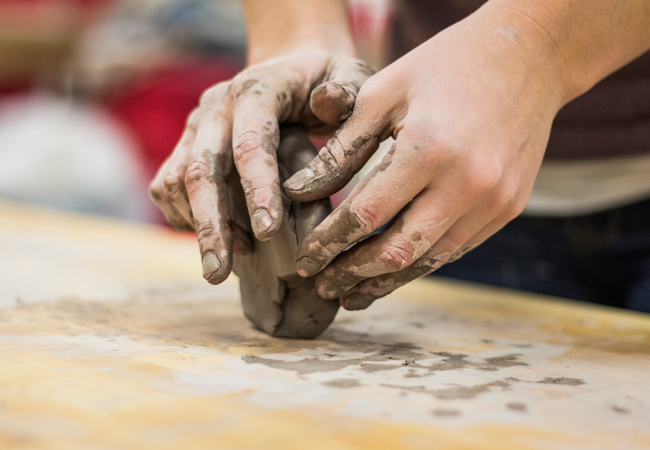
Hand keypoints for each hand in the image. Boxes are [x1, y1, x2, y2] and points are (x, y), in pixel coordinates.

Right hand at [149, 51, 372, 284]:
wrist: (290, 69)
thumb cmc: (326, 79)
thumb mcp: (350, 74)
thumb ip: (347, 90)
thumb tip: (327, 104)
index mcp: (257, 89)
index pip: (251, 142)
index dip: (257, 189)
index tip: (269, 234)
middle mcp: (216, 107)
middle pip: (201, 169)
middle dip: (210, 225)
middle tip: (218, 274)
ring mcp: (196, 127)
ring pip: (176, 181)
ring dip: (198, 226)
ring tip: (226, 263)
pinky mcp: (186, 146)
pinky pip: (168, 186)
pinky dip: (185, 218)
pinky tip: (217, 239)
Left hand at [284, 10, 566, 309]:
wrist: (529, 56)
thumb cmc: (445, 67)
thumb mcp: (384, 92)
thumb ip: (342, 148)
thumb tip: (299, 192)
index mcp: (428, 149)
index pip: (365, 215)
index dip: (328, 243)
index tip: (303, 260)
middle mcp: (467, 184)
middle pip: (397, 250)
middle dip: (353, 274)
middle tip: (323, 286)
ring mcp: (494, 201)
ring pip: (429, 260)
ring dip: (387, 281)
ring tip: (352, 294)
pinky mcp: (509, 207)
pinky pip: (457, 248)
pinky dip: (421, 262)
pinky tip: (395, 270)